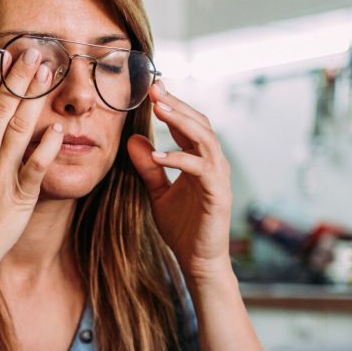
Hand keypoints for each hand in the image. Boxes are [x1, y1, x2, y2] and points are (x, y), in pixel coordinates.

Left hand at [127, 83, 232, 283]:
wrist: (198, 262)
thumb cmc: (183, 228)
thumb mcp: (158, 193)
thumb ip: (148, 168)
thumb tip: (132, 141)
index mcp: (200, 160)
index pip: (188, 124)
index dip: (171, 105)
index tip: (151, 89)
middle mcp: (213, 163)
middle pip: (199, 123)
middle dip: (177, 105)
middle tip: (154, 90)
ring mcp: (218, 177)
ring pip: (205, 139)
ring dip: (182, 122)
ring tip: (159, 110)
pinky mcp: (218, 194)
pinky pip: (200, 169)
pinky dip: (180, 159)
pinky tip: (158, 155)